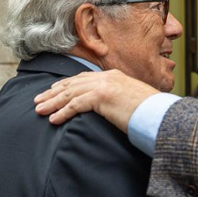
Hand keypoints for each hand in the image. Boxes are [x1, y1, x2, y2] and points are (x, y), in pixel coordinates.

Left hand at [33, 69, 158, 132]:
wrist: (160, 114)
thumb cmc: (149, 113)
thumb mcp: (130, 101)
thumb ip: (115, 102)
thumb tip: (106, 110)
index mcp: (113, 76)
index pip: (83, 79)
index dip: (65, 85)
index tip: (52, 92)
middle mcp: (106, 78)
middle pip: (72, 84)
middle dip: (53, 93)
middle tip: (37, 100)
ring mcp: (104, 86)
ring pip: (70, 93)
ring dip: (52, 103)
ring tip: (39, 110)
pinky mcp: (102, 97)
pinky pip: (76, 105)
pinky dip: (63, 112)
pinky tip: (53, 119)